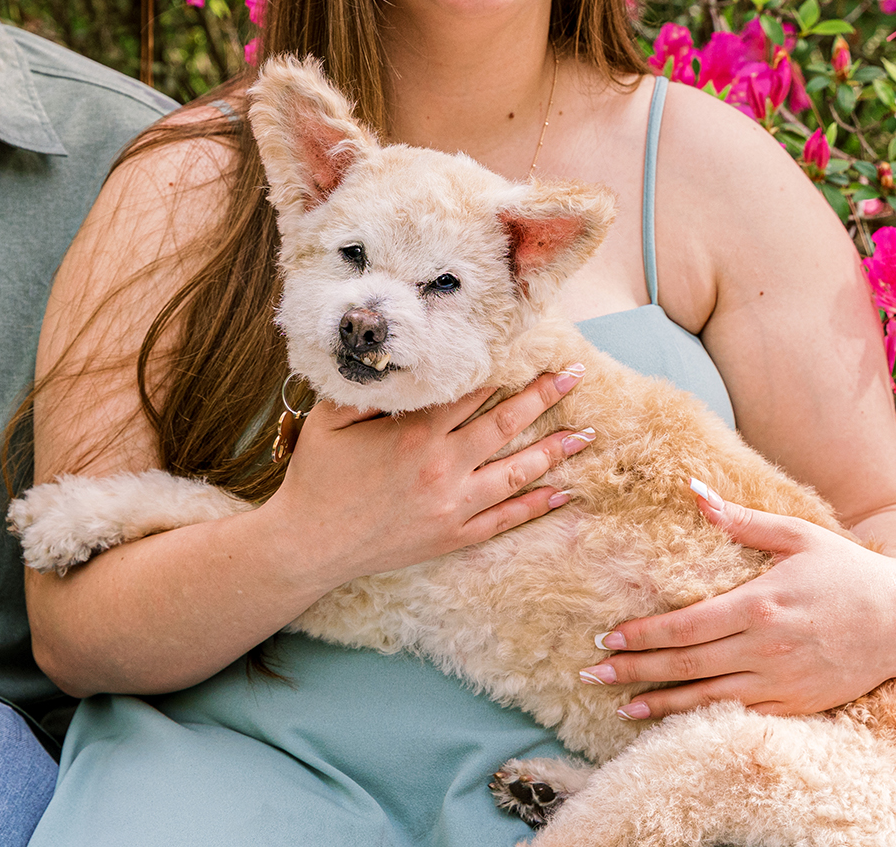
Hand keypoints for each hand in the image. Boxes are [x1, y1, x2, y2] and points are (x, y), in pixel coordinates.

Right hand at [264, 364, 594, 592]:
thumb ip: (366, 389)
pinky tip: (561, 492)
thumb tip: (397, 360)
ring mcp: (452, 506)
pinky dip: (535, 505)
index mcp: (414, 434)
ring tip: (585, 434)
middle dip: (542, 397)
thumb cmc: (317, 476)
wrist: (310, 544)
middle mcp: (442, 468)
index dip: (500, 370)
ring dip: (553, 450)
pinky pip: (504, 518)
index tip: (528, 352)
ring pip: (516, 472)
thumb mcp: (330, 419)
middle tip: (575, 375)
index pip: (469, 393)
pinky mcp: (453, 536)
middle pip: (504, 424)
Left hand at [580, 486, 895, 719]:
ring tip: (620, 706)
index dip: (641, 634)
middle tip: (591, 673)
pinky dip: (704, 721)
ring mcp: (781, 682)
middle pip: (686, 665)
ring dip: (660, 704)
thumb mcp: (795, 534)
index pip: (684, 626)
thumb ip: (740, 519)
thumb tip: (693, 490)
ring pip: (708, 698)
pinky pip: (740, 717)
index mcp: (758, 605)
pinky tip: (675, 723)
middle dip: (634, 671)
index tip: (606, 637)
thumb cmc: (847, 570)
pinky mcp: (797, 705)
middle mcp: (765, 649)